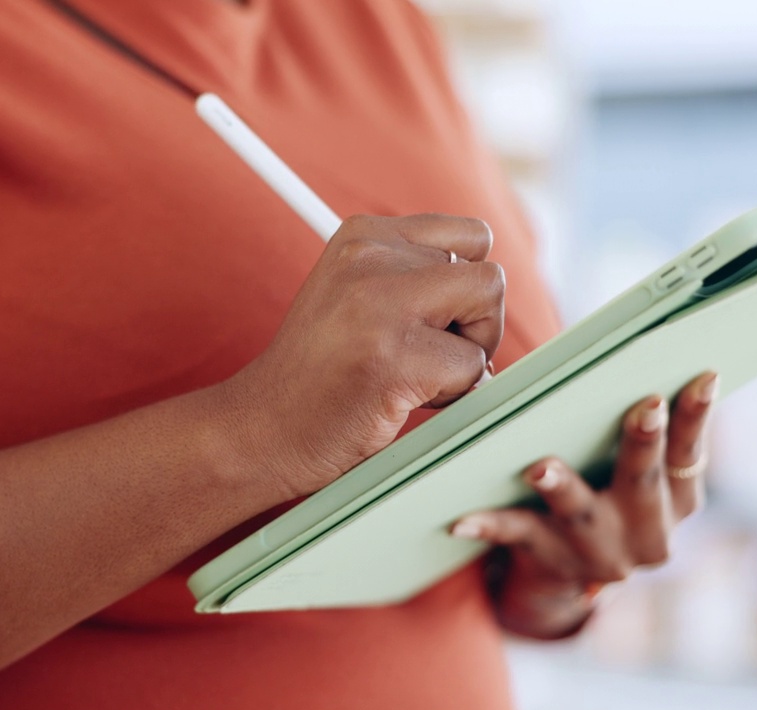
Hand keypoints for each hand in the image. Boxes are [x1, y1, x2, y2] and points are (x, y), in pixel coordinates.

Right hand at [224, 214, 504, 498]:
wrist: (262, 428)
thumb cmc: (321, 373)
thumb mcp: (356, 295)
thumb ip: (414, 276)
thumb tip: (494, 291)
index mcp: (363, 235)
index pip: (471, 236)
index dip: (467, 287)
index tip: (431, 321)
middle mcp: (370, 256)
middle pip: (487, 276)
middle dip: (476, 325)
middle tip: (426, 357)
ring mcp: (381, 304)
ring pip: (487, 310)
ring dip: (468, 356)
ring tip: (411, 375)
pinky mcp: (395, 357)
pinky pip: (474, 368)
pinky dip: (453, 395)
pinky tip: (400, 399)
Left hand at [453, 372, 717, 638]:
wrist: (568, 569)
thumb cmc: (605, 488)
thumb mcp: (636, 471)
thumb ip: (644, 431)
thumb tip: (637, 357)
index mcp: (677, 500)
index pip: (691, 453)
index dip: (698, 416)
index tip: (704, 376)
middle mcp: (648, 533)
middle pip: (644, 483)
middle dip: (644, 445)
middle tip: (645, 408)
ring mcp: (601, 553)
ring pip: (580, 512)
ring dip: (561, 486)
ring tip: (539, 466)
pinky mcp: (553, 560)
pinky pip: (516, 536)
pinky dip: (488, 525)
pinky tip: (460, 519)